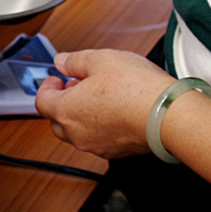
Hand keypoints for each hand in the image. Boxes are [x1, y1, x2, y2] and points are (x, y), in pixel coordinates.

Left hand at [33, 49, 175, 158]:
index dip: (47, 86)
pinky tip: (114, 110)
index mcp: (66, 111)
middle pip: (56, 119)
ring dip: (80, 114)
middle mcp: (76, 133)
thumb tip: (62, 61)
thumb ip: (75, 60)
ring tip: (98, 96)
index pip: (42, 101)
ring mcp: (95, 146)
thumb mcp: (101, 59)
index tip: (56, 78)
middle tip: (76, 85)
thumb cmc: (136, 88)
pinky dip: (98, 126)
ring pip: (76, 131)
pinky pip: (97, 139)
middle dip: (62, 101)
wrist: (169, 115)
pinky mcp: (114, 152)